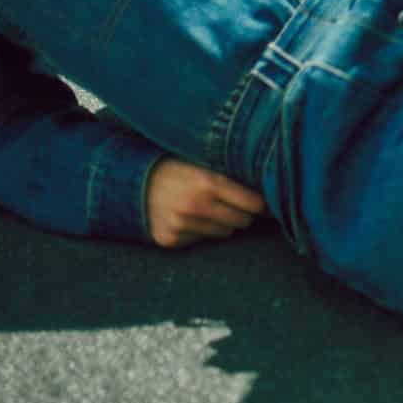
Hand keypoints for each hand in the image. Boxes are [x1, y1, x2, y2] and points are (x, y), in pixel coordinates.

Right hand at [145, 157, 265, 248]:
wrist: (134, 182)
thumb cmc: (177, 168)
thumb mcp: (203, 162)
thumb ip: (230, 173)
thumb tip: (268, 184)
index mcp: (207, 182)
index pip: (252, 203)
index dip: (260, 203)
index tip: (263, 202)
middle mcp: (195, 205)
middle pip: (242, 221)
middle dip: (242, 213)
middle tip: (236, 205)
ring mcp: (181, 224)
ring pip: (223, 233)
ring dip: (222, 223)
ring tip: (208, 208)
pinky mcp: (170, 239)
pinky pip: (201, 240)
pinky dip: (200, 231)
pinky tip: (189, 217)